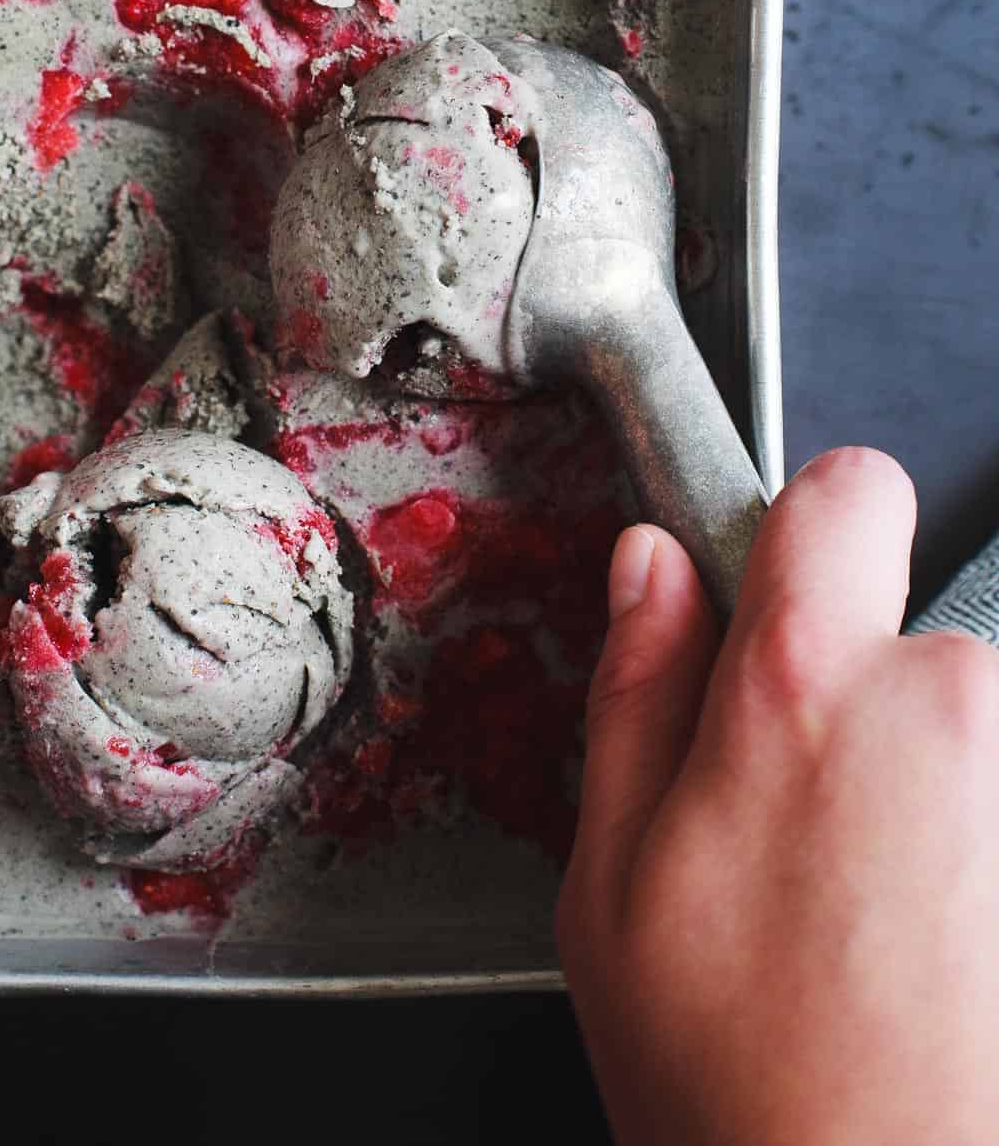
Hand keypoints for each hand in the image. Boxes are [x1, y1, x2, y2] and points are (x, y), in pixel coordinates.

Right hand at [558, 447, 998, 1145]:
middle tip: (803, 835)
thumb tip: (651, 565)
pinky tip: (937, 959)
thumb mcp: (614, 884)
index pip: (849, 490)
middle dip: (860, 703)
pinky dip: (974, 858)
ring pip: (970, 734)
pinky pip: (998, 801)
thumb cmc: (742, 1088)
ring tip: (873, 924)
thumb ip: (638, 690)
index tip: (788, 602)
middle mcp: (952, 707)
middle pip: (910, 634)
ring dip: (929, 796)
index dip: (811, 533)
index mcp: (806, 686)